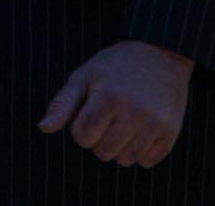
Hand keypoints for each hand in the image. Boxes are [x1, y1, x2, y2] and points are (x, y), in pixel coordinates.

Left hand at [38, 40, 191, 167]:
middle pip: (102, 152)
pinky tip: (141, 128)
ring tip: (125, 119)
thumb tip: (43, 127)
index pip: (82, 137)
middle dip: (100, 137)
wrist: (160, 53)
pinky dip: (141, 151)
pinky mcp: (171, 131)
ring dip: (120, 146)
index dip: (82, 125)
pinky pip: (147, 161)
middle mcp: (133, 111)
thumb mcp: (84, 76)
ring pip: (125, 160)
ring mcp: (154, 123)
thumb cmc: (114, 66)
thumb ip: (62, 104)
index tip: (91, 108)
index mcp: (108, 97)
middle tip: (109, 113)